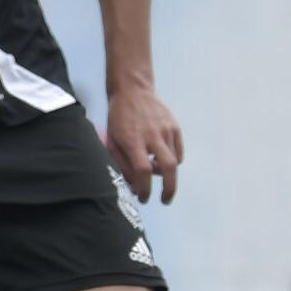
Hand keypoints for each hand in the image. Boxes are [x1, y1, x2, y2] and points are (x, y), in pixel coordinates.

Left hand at [106, 84, 183, 204]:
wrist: (133, 90)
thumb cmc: (118, 118)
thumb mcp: (112, 141)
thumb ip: (122, 164)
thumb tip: (134, 187)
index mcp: (133, 140)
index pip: (142, 171)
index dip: (144, 189)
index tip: (143, 198)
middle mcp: (152, 135)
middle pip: (167, 168)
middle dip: (169, 189)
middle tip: (164, 200)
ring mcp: (166, 130)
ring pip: (174, 161)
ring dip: (166, 174)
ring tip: (155, 171)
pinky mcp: (175, 127)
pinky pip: (178, 152)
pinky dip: (172, 161)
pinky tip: (161, 158)